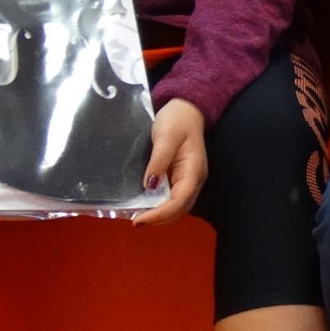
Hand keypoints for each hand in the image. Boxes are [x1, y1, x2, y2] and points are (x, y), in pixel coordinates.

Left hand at [133, 98, 208, 224]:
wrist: (185, 109)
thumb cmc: (177, 120)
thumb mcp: (166, 136)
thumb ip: (159, 160)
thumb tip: (150, 186)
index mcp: (193, 170)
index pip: (180, 200)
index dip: (160, 214)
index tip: (139, 220)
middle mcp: (193, 180)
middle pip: (180, 209)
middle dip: (159, 219)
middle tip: (136, 222)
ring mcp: (188, 180)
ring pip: (177, 208)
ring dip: (160, 216)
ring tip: (139, 218)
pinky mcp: (179, 178)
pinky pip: (172, 199)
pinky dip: (160, 208)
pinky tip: (145, 207)